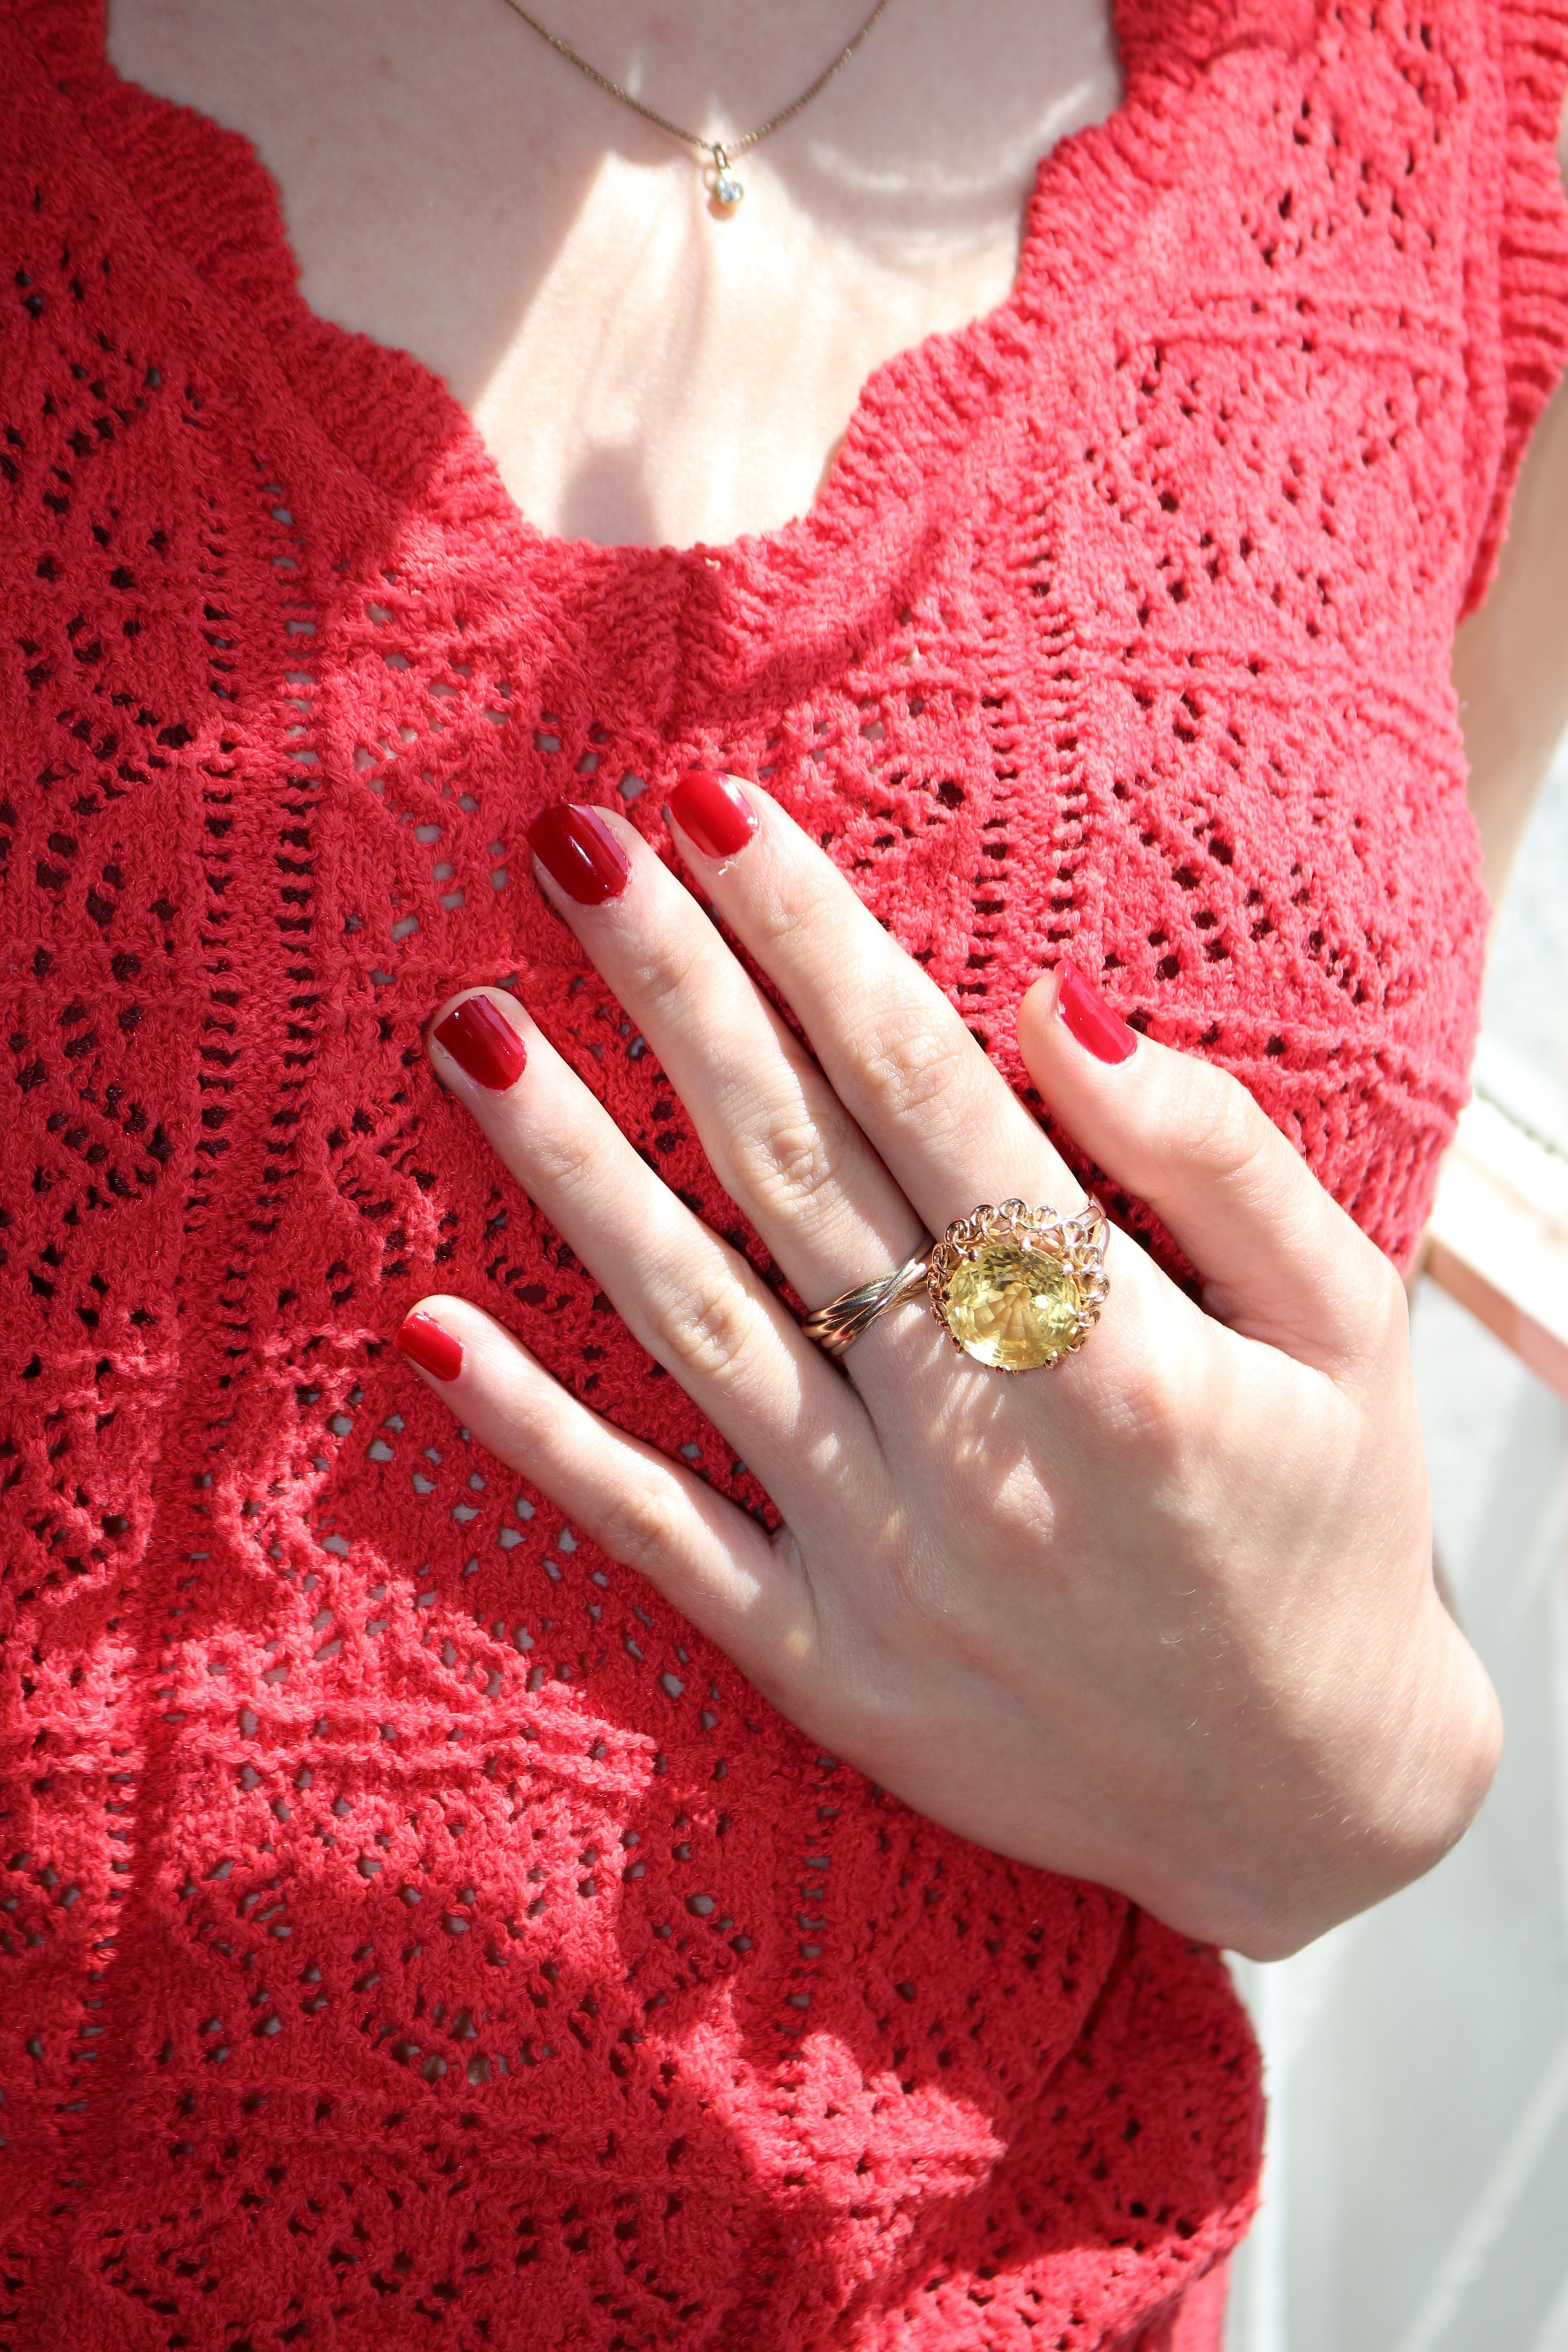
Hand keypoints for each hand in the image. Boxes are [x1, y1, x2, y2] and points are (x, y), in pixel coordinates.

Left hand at [401, 778, 1499, 1960]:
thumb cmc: (1334, 1523)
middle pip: (796, 1177)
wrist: (1312, 1810)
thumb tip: (1051, 1005)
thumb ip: (1212, 1163)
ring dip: (573, 1173)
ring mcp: (886, 1568)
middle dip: (676, 991)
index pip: (932, 1097)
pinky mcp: (826, 1669)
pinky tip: (427, 1331)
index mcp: (1121, 1353)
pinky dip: (540, 1443)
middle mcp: (985, 1451)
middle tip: (563, 841)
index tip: (713, 806)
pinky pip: (660, 1541)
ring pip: (700, 1329)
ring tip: (469, 1026)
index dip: (815, 941)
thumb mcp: (1346, 1330)